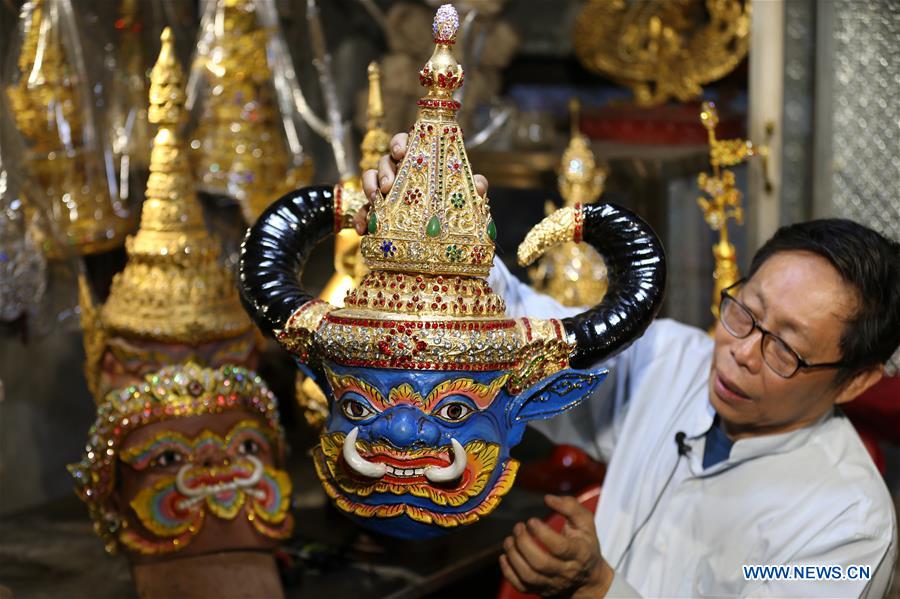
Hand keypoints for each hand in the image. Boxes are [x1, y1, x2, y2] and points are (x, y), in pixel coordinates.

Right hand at [355, 132, 488, 233]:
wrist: (443, 233)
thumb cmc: (451, 202)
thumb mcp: (464, 194)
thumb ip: (473, 186)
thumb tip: (480, 186)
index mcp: (417, 161)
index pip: (404, 142)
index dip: (400, 143)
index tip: (401, 152)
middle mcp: (398, 172)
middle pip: (384, 161)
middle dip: (384, 170)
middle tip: (389, 184)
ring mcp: (385, 191)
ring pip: (369, 180)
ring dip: (369, 188)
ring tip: (376, 201)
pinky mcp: (377, 211)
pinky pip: (364, 211)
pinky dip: (361, 218)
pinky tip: (363, 229)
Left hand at [499, 494, 613, 597]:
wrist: (588, 578)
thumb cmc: (584, 543)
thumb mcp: (586, 522)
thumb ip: (570, 506)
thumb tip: (548, 498)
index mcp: (579, 553)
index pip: (560, 547)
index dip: (543, 533)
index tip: (531, 520)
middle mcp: (565, 572)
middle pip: (541, 564)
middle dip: (524, 543)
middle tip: (518, 527)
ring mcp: (551, 583)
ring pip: (529, 576)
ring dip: (514, 556)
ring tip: (509, 540)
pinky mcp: (540, 590)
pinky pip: (521, 587)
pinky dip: (508, 572)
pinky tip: (505, 556)